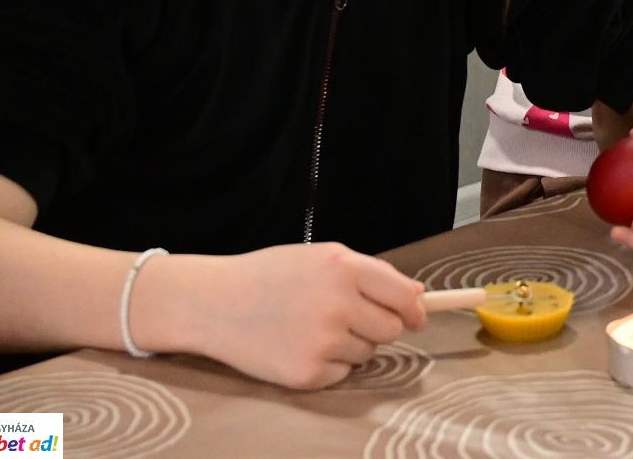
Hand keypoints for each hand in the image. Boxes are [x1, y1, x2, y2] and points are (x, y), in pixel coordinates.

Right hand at [191, 245, 427, 389]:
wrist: (215, 303)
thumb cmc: (272, 276)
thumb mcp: (322, 258)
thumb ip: (372, 273)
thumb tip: (417, 296)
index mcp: (344, 268)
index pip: (403, 296)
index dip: (414, 309)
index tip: (416, 317)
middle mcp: (337, 304)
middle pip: (390, 330)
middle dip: (379, 326)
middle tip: (349, 318)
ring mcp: (321, 341)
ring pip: (366, 353)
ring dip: (350, 344)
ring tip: (312, 327)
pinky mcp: (307, 374)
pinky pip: (342, 374)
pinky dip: (328, 365)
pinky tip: (299, 346)